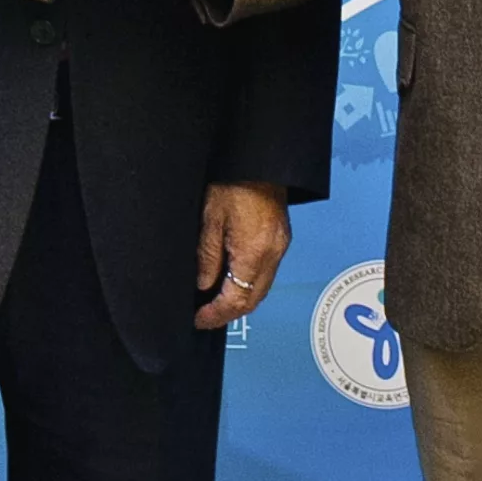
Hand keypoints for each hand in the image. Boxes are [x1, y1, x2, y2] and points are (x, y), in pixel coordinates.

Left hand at [195, 182, 289, 328]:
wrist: (260, 161)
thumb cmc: (234, 182)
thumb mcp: (209, 219)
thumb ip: (207, 257)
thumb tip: (203, 286)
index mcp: (254, 251)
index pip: (237, 298)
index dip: (216, 314)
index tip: (199, 319)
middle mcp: (272, 254)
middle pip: (253, 300)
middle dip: (228, 314)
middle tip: (206, 318)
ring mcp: (280, 247)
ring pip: (261, 289)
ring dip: (240, 300)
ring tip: (216, 303)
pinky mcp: (281, 240)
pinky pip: (267, 274)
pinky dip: (249, 284)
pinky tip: (233, 282)